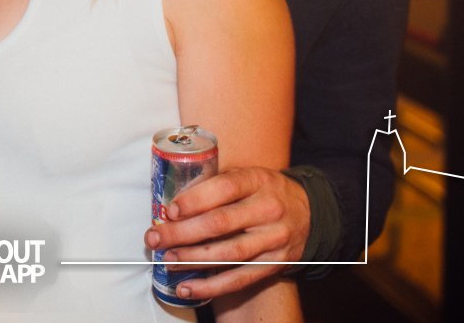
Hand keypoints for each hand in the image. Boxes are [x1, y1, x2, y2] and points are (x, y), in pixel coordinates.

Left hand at [144, 167, 309, 301]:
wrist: (309, 212)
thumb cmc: (264, 192)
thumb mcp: (248, 176)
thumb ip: (216, 185)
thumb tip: (171, 206)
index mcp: (258, 180)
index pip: (224, 188)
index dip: (194, 200)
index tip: (169, 210)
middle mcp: (268, 209)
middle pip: (220, 223)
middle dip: (182, 233)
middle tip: (154, 238)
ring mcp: (274, 239)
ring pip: (228, 253)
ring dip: (192, 259)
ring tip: (167, 260)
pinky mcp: (274, 264)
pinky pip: (239, 279)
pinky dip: (211, 287)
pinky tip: (187, 287)